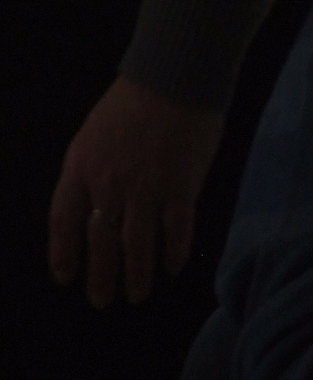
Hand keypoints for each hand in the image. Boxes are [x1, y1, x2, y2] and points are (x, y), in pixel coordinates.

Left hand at [49, 77, 225, 307]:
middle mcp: (108, 185)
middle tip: (102, 300)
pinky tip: (172, 267)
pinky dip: (173, 252)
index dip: (63, 253)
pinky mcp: (181, 187)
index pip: (64, 222)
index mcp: (81, 169)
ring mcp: (145, 188)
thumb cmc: (133, 101)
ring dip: (135, 274)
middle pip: (100, 242)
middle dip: (100, 275)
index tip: (65, 277)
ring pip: (136, 244)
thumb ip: (91, 170)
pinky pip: (176, 229)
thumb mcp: (93, 135)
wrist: (173, 79)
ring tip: (136, 294)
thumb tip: (95, 204)